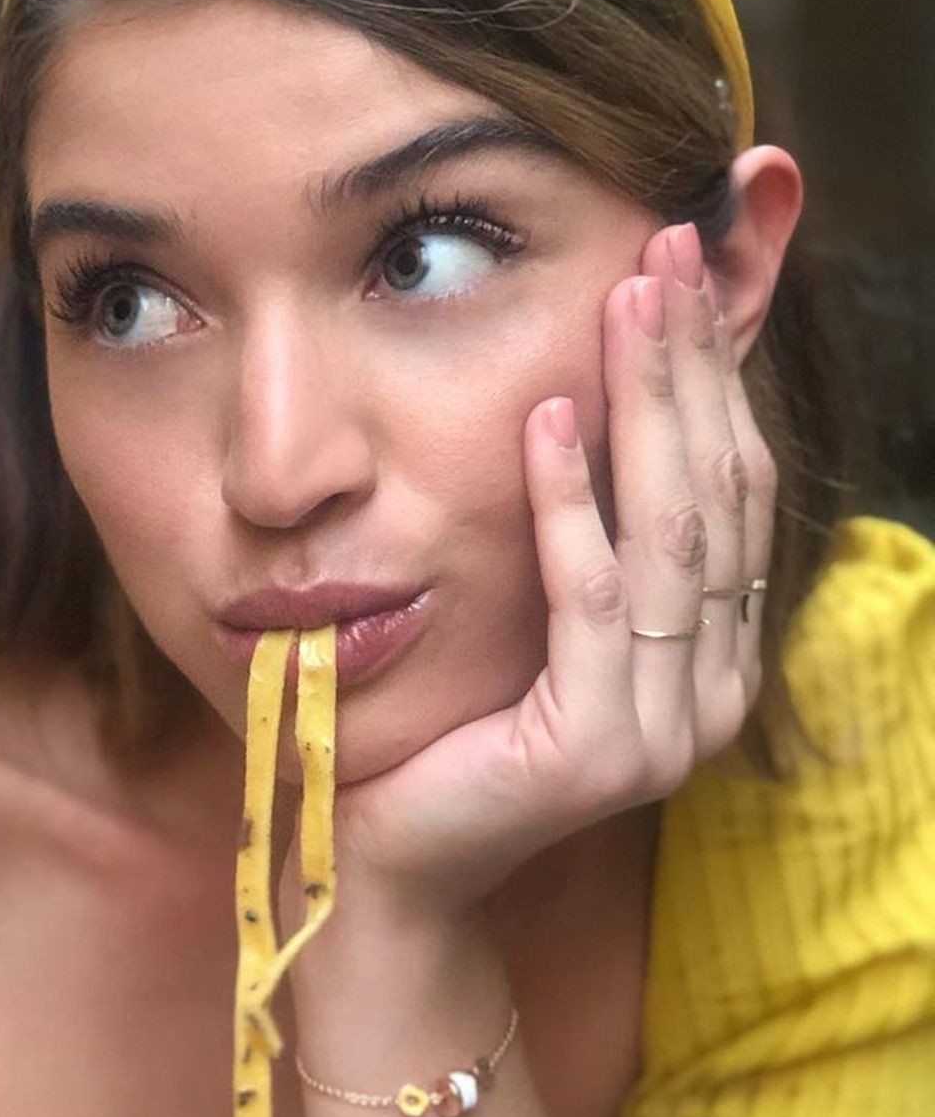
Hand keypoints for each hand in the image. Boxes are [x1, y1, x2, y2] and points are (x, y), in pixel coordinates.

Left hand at [328, 220, 775, 926]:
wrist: (388, 866)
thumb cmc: (444, 728)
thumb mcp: (526, 613)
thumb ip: (576, 529)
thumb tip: (581, 398)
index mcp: (705, 654)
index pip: (727, 489)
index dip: (710, 376)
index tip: (675, 270)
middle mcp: (707, 688)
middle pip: (715, 494)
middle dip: (691, 364)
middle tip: (663, 250)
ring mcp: (666, 726)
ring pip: (669, 533)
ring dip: (646, 406)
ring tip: (622, 301)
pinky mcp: (599, 750)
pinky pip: (587, 602)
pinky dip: (566, 504)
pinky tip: (539, 420)